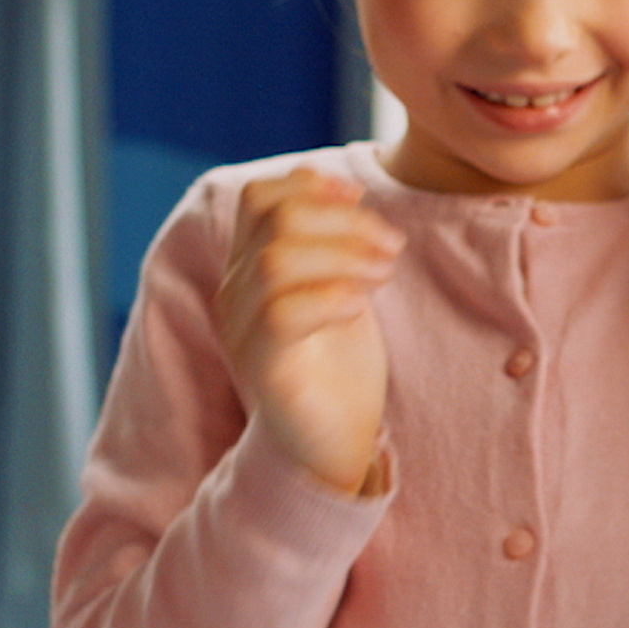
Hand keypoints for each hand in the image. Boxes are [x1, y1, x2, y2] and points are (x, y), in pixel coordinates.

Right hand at [217, 168, 401, 494]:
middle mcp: (237, 293)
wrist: (333, 442)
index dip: (311, 185)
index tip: (360, 197)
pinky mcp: (264, 368)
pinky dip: (331, 298)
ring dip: (343, 257)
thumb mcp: (342, 289)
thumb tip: (344, 188)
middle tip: (391, 246)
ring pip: (275, 261)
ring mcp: (244, 330)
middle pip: (273, 220)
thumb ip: (334, 245)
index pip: (260, 199)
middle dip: (342, 221)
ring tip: (385, 273)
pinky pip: (282, 315)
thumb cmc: (340, 367)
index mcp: (252, 268)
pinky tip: (363, 306)